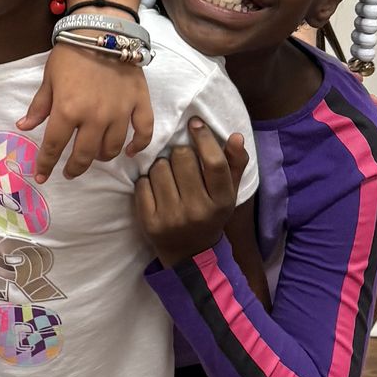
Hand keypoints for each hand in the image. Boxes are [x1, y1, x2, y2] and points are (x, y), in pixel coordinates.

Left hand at [19, 47, 153, 180]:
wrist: (102, 29)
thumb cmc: (71, 52)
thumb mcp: (49, 78)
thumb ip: (39, 106)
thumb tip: (23, 127)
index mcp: (67, 111)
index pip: (54, 147)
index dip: (46, 165)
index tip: (42, 176)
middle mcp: (94, 117)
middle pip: (84, 155)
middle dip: (75, 167)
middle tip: (69, 171)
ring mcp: (119, 112)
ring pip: (112, 148)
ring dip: (102, 157)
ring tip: (95, 156)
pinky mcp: (139, 103)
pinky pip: (143, 132)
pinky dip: (138, 146)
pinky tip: (130, 151)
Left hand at [137, 122, 249, 263]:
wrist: (189, 253)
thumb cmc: (210, 214)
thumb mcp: (228, 193)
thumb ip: (234, 163)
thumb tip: (235, 136)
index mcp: (222, 201)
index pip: (214, 162)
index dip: (203, 137)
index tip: (194, 123)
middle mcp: (198, 210)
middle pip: (181, 157)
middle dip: (180, 154)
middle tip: (182, 164)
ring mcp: (172, 218)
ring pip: (159, 167)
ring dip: (162, 167)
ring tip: (170, 179)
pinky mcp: (149, 223)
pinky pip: (142, 184)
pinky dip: (147, 182)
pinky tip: (156, 192)